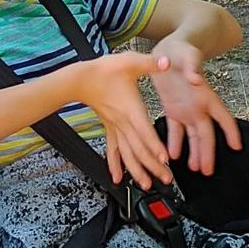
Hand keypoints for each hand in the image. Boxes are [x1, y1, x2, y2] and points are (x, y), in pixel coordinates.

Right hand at [74, 51, 173, 189]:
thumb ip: (150, 63)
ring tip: (147, 185)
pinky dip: (115, 165)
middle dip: (153, 166)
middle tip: (167, 179)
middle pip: (139, 149)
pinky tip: (118, 178)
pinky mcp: (110, 129)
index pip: (144, 131)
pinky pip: (113, 151)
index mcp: (131, 109)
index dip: (154, 146)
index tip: (164, 159)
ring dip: (137, 171)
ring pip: (127, 155)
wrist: (81, 79)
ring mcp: (115, 128)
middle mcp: (123, 123)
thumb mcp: (130, 62)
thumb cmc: (104, 70)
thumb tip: (167, 62)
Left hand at [148, 39, 240, 175]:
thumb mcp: (186, 54)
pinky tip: (172, 155)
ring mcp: (186, 109)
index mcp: (205, 95)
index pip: (223, 117)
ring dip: (194, 152)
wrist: (168, 47)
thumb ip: (192, 66)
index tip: (237, 146)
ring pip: (192, 136)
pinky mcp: (172, 109)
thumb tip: (196, 78)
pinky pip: (175, 130)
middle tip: (208, 171)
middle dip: (208, 152)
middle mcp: (198, 105)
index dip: (231, 132)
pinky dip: (174, 143)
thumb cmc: (182, 48)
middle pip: (206, 133)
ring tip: (195, 168)